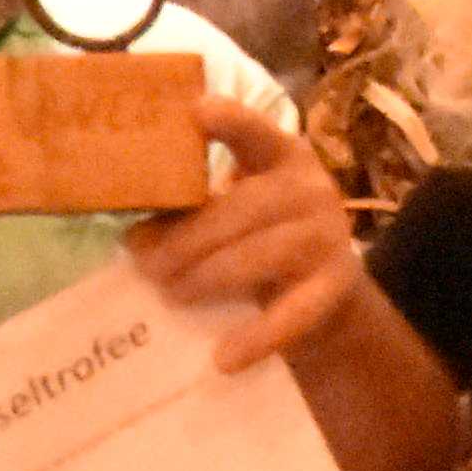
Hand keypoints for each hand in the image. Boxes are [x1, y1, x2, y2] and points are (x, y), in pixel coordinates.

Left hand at [128, 95, 367, 370]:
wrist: (326, 294)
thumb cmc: (260, 240)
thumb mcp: (233, 213)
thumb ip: (191, 214)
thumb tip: (135, 241)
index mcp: (280, 155)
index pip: (255, 130)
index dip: (229, 121)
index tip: (195, 112)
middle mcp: (310, 188)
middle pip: (247, 206)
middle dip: (189, 238)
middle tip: (146, 264)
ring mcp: (328, 237)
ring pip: (262, 255)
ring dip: (209, 277)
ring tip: (171, 295)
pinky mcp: (335, 287)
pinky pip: (293, 315)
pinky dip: (257, 338)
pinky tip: (223, 358)